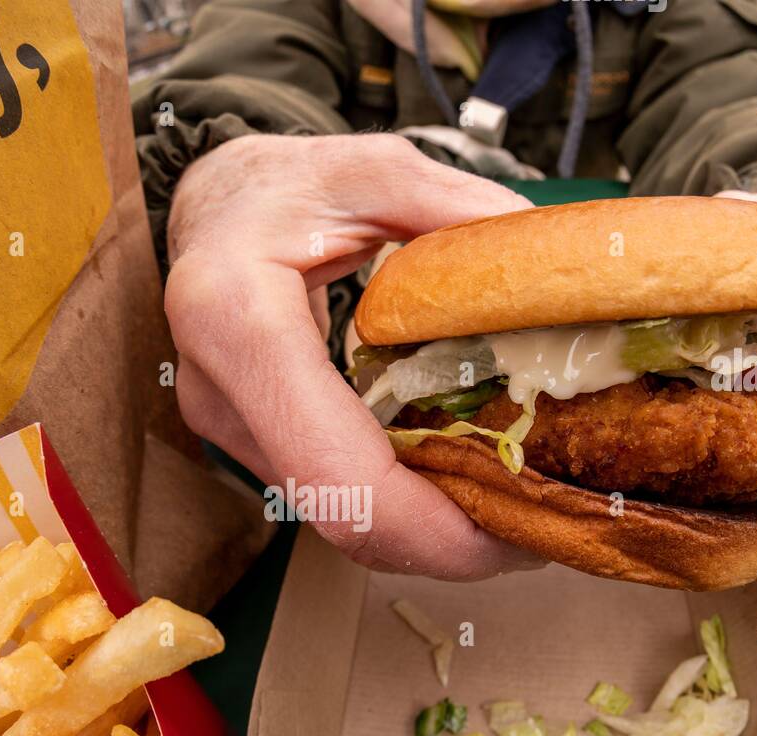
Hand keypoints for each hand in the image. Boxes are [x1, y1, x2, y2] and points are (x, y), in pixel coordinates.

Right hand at [165, 133, 544, 577]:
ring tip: (516, 501)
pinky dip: (403, 505)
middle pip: (344, 519)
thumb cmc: (280, 189)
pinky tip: (460, 477)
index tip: (517, 530)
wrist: (209, 214)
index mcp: (240, 321)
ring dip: (430, 532)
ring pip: (339, 521)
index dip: (431, 530)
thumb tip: (547, 262)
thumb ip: (460, 211)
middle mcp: (223, 395)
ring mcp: (232, 431)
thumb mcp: (372, 170)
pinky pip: (333, 498)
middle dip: (449, 544)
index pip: (339, 475)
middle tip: (542, 523)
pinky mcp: (251, 447)